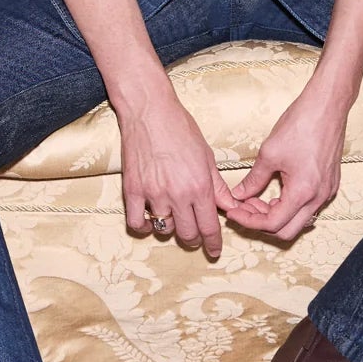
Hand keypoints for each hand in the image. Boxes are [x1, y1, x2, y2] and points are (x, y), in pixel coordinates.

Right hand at [119, 85, 231, 259]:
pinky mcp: (132, 190)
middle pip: (187, 234)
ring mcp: (153, 193)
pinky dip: (143, 226)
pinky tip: (149, 220)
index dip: (213, 243)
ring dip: (170, 228)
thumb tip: (230, 206)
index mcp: (199, 186)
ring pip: (164, 229)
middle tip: (195, 235)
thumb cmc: (181, 128)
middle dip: (194, 239)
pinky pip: (136, 222)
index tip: (214, 251)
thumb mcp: (207, 156)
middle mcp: (177, 194)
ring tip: (173, 218)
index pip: (209, 227)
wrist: (149, 111)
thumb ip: (217, 186)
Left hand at [217, 76, 350, 240]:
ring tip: (256, 199)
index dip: (249, 221)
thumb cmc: (301, 125)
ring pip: (298, 220)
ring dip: (276, 215)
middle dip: (262, 222)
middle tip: (243, 208)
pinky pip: (308, 207)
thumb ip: (253, 179)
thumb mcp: (269, 153)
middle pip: (287, 230)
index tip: (234, 212)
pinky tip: (275, 192)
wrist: (327, 106)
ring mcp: (327, 192)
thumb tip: (239, 194)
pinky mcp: (330, 184)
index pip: (272, 224)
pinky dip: (289, 206)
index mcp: (303, 192)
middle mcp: (319, 198)